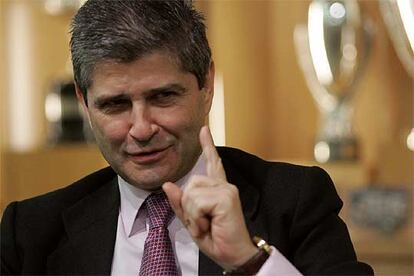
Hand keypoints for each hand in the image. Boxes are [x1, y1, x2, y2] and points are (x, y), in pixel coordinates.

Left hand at [163, 126, 257, 269]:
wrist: (234, 255)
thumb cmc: (216, 238)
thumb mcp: (192, 221)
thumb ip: (180, 203)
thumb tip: (167, 184)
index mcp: (217, 189)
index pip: (212, 163)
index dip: (208, 146)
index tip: (204, 129)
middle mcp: (224, 185)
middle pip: (190, 184)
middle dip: (188, 206)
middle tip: (201, 222)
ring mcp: (226, 189)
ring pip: (191, 193)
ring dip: (192, 214)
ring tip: (205, 224)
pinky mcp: (226, 197)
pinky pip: (197, 201)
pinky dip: (197, 217)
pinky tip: (208, 225)